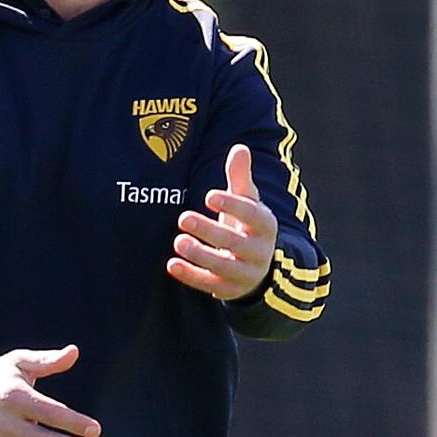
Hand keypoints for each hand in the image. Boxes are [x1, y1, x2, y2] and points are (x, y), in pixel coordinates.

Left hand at [167, 144, 276, 300]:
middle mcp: (259, 250)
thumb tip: (240, 148)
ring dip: (200, 255)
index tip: (209, 196)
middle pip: (235, 242)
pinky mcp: (229, 289)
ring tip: (178, 241)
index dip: (232, 205)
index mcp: (265, 224)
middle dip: (209, 230)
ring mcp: (245, 272)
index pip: (252, 214)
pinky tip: (172, 264)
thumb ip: (240, 177)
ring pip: (223, 266)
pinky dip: (191, 275)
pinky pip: (210, 284)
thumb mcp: (247, 200)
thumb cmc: (246, 224)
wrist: (258, 266)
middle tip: (182, 217)